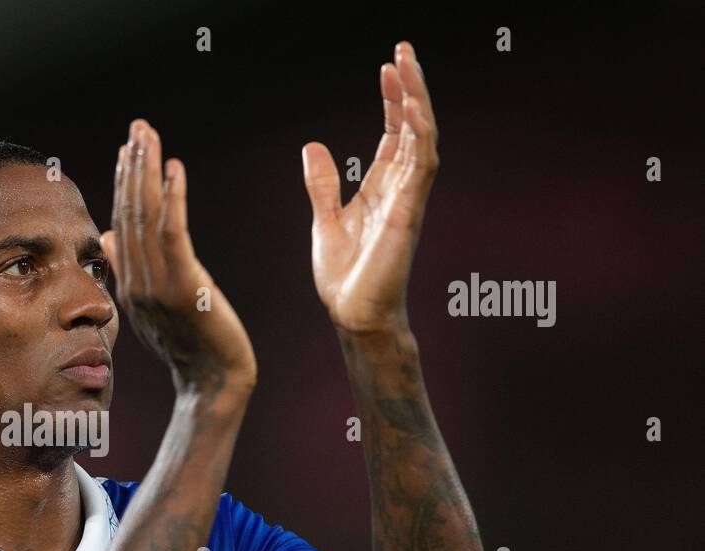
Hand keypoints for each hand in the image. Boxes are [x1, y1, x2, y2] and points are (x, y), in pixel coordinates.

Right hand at [102, 119, 255, 397]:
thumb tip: (109, 235)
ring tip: (149, 137)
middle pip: (130, 213)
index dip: (126, 183)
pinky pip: (173, 234)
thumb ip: (130, 270)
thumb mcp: (153, 306)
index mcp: (128, 285)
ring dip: (147, 173)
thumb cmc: (190, 345)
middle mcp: (136, 283)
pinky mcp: (184, 287)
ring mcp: (157, 286)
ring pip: (146, 218)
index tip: (130, 148)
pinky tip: (175, 169)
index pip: (123, 222)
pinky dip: (172, 198)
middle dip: (133, 166)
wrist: (213, 381)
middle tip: (138, 128)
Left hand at [302, 41, 438, 333]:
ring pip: (422, 137)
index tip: (387, 68)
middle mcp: (401, 188)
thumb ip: (323, 184)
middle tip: (403, 50)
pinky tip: (410, 104)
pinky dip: (418, 131)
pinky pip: (422, 162)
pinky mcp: (410, 209)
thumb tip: (313, 146)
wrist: (352, 314)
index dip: (392, 100)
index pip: (393, 134)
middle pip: (412, 127)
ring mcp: (409, 197)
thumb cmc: (345, 277)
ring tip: (407, 63)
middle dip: (410, 88)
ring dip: (417, 100)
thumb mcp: (325, 220)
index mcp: (382, 188)